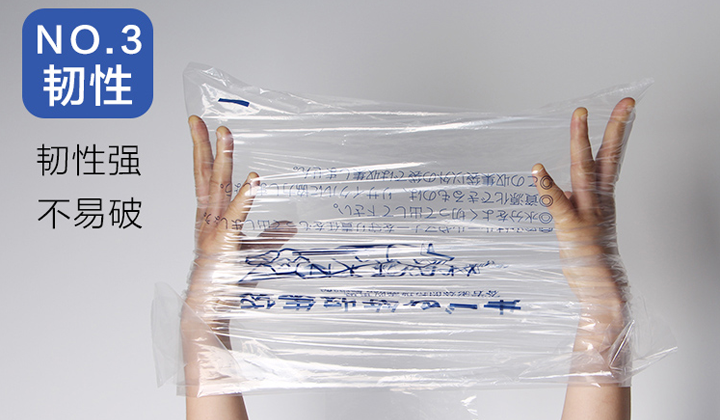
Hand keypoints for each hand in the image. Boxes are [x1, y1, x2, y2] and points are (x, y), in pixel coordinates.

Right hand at [182, 116, 294, 410]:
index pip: (203, 179)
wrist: (208, 312)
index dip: (202, 152)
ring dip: (222, 161)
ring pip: (215, 189)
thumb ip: (270, 237)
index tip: (200, 127)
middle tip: (200, 120)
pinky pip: (235, 216)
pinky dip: (245, 197)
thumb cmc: (225, 282)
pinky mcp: (225, 246)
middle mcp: (205, 222)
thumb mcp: (252, 254)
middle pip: (202, 177)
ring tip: (226, 135)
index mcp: (207, 220)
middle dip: (202, 147)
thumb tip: (291, 224)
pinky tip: (255, 179)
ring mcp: (212, 233)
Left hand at [535, 99, 635, 419]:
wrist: (602, 301)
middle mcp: (600, 205)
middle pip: (607, 160)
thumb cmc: (590, 266)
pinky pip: (558, 204)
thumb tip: (555, 190)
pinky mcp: (572, 231)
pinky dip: (546, 186)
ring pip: (586, 174)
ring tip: (579, 116)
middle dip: (612, 129)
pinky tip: (536, 169)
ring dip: (581, 144)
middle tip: (622, 102)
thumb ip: (569, 207)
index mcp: (603, 203)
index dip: (617, 134)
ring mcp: (588, 216)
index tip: (625, 109)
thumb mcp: (581, 229)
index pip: (612, 161)